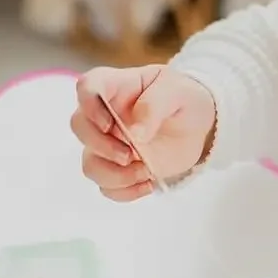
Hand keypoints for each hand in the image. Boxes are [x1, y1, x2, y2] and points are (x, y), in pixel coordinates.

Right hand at [71, 65, 215, 201]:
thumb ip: (155, 105)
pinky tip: (148, 184)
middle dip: (102, 146)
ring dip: (115, 175)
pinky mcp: (118, 168)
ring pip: (90, 164)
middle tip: (131, 155)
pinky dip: (125, 191)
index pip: (88, 87)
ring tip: (146, 171)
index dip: (90, 106)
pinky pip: (106, 187)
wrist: (198, 126)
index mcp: (116, 86)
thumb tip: (135, 133)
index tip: (109, 124)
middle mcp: (104, 115)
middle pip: (79, 127)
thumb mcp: (178, 91)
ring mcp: (108, 144)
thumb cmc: (183, 99)